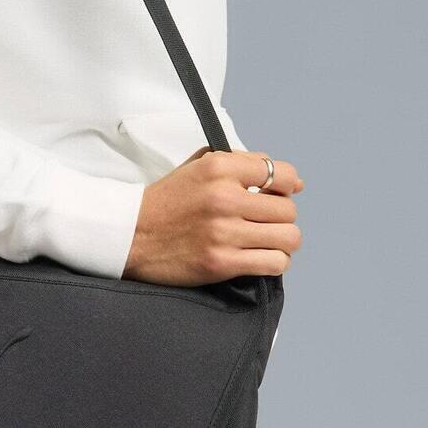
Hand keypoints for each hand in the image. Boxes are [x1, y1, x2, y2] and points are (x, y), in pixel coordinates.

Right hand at [123, 146, 303, 286]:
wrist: (132, 234)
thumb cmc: (169, 200)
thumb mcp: (200, 166)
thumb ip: (243, 163)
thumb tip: (295, 182)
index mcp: (219, 168)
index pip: (282, 173)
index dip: (287, 185)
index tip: (278, 193)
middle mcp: (224, 198)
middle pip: (288, 210)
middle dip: (281, 216)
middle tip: (264, 221)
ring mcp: (223, 233)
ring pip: (288, 238)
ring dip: (282, 241)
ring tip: (266, 240)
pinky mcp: (221, 263)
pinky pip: (274, 263)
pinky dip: (274, 262)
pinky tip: (260, 257)